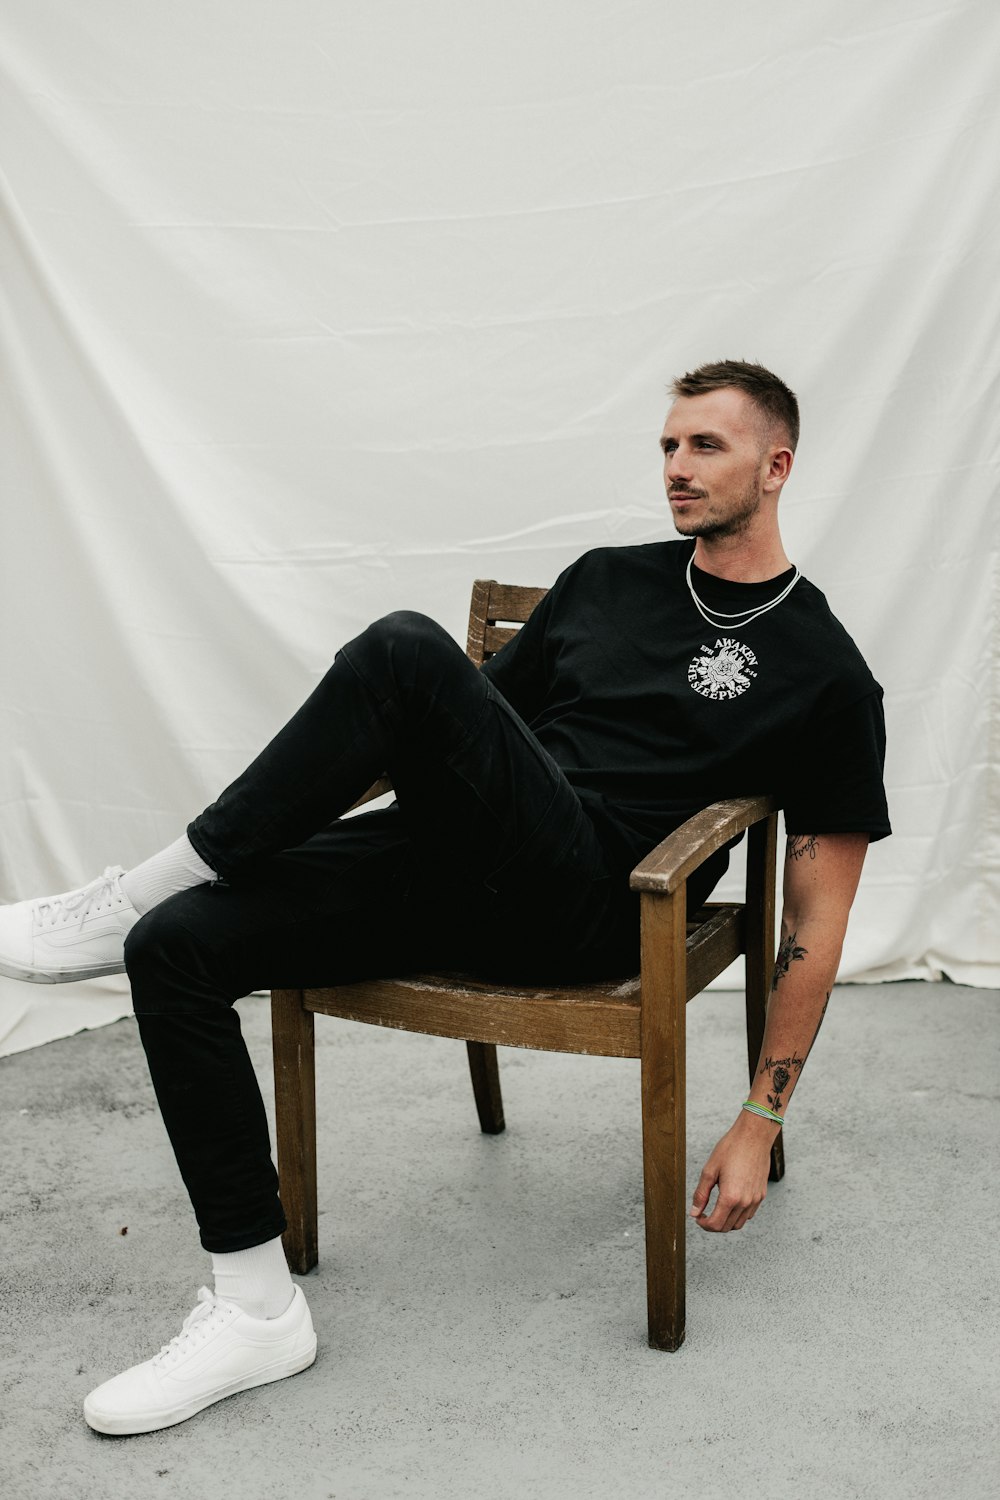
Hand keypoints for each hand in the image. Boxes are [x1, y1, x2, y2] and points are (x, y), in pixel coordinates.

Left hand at [690, 1112, 777, 1231]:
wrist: (754, 1136)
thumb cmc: (731, 1148)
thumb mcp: (709, 1170)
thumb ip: (701, 1194)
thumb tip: (694, 1212)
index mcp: (730, 1197)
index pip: (715, 1224)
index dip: (703, 1224)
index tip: (697, 1217)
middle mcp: (745, 1202)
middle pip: (726, 1227)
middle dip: (712, 1225)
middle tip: (703, 1214)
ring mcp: (755, 1200)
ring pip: (739, 1224)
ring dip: (725, 1222)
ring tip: (716, 1209)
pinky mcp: (761, 1195)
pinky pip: (748, 1214)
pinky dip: (738, 1215)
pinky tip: (730, 1203)